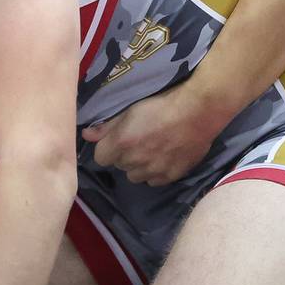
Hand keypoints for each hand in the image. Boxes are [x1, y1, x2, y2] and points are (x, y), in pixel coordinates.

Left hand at [81, 86, 220, 185]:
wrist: (198, 111)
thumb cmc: (162, 104)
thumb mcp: (130, 110)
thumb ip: (106, 127)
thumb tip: (86, 135)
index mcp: (121, 143)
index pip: (100, 158)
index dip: (107, 149)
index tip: (117, 140)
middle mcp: (134, 161)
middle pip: (119, 166)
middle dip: (124, 156)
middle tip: (139, 141)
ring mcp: (153, 171)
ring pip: (136, 176)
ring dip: (139, 166)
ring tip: (152, 150)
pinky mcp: (171, 176)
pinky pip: (155, 181)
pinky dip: (156, 172)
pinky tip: (164, 158)